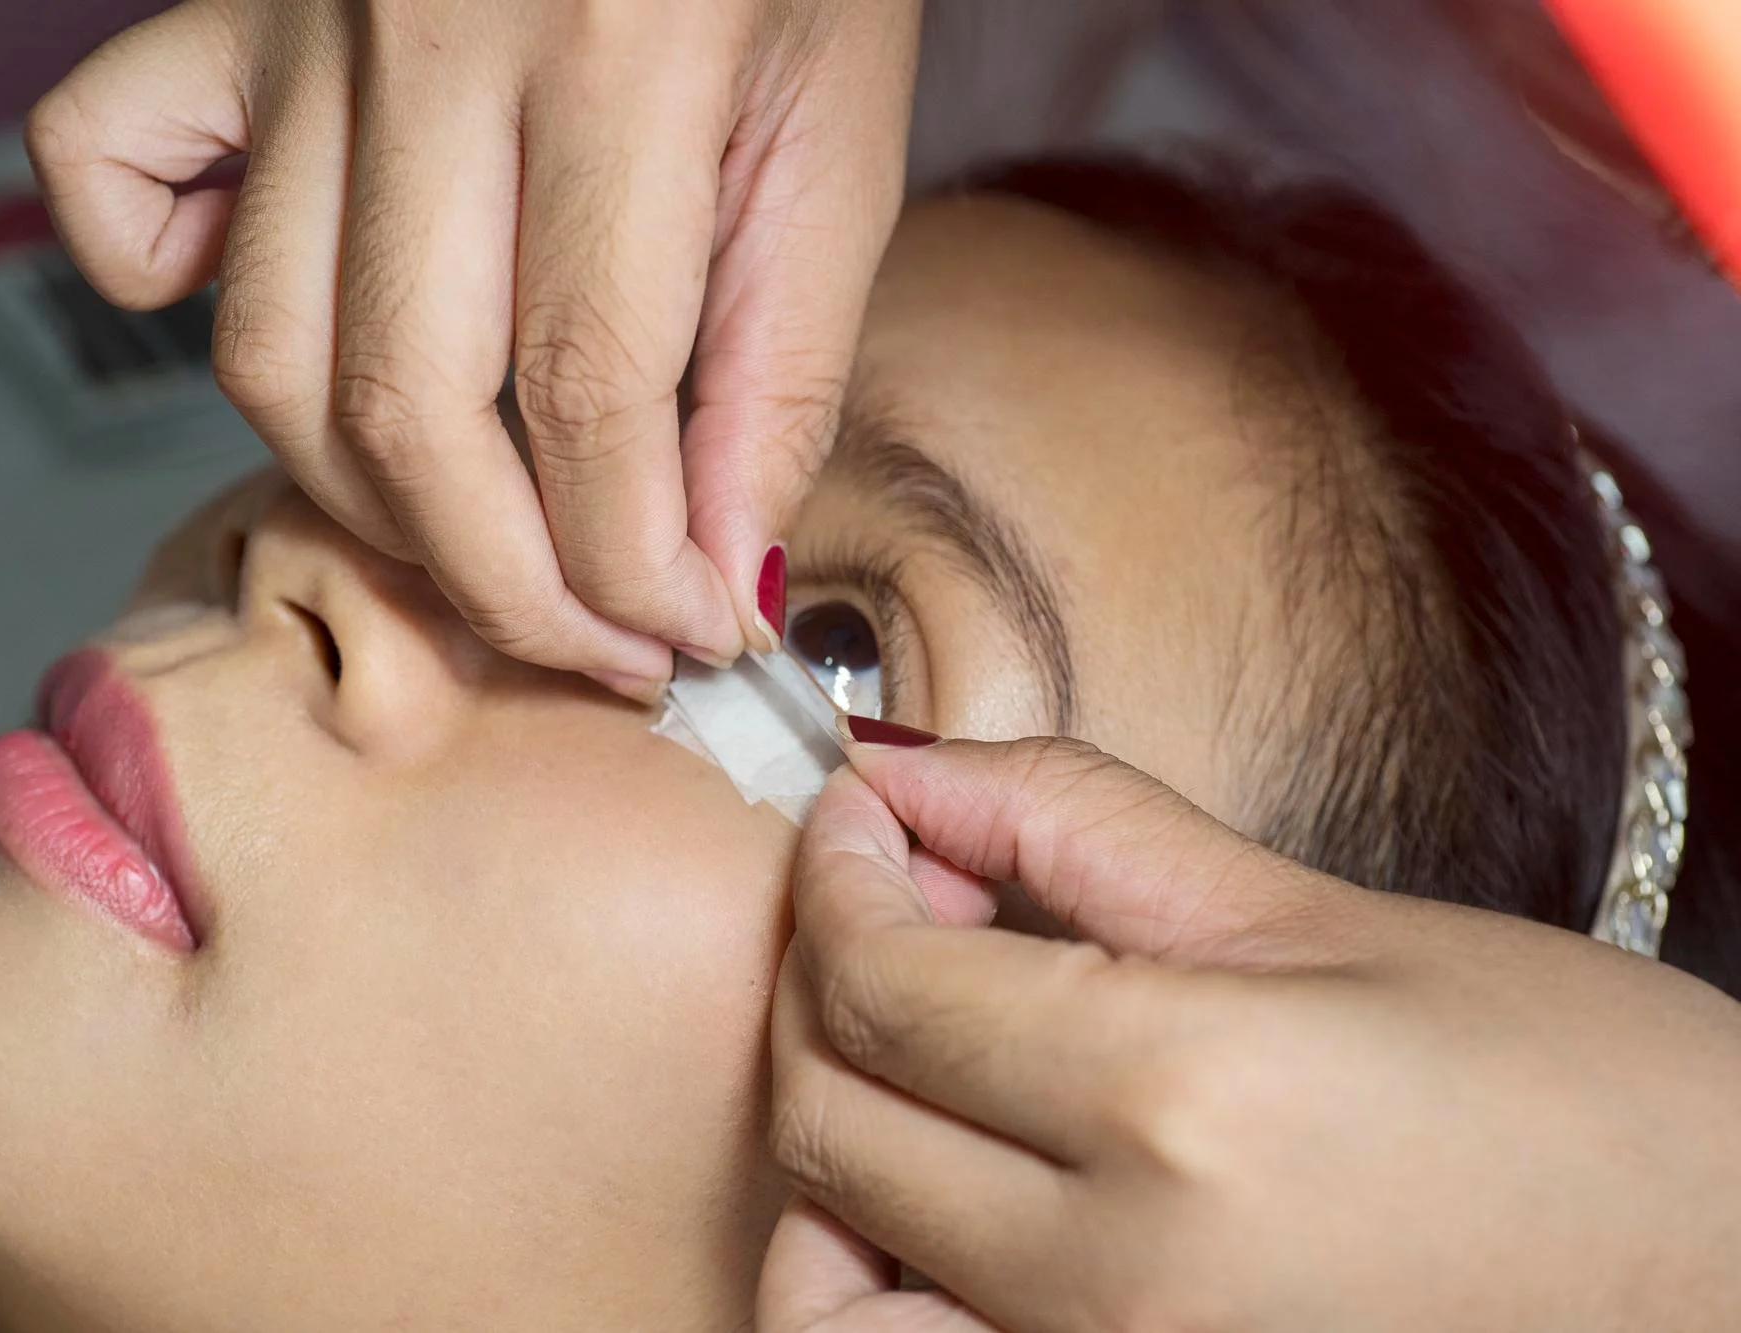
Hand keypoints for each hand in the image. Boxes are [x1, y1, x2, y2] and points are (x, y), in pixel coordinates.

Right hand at [25, 0, 919, 697]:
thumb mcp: (840, 131)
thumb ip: (781, 361)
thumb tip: (713, 575)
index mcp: (620, 50)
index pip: (591, 396)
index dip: (635, 565)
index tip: (689, 635)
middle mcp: (428, 36)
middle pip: (410, 409)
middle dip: (511, 583)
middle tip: (600, 642)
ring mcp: (303, 24)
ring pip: (267, 350)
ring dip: (372, 500)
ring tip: (485, 544)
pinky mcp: (229, 11)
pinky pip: (103, 166)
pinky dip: (149, 285)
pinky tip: (283, 338)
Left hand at [758, 735, 1740, 1331]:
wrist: (1733, 1294)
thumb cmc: (1593, 1114)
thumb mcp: (1337, 926)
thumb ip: (1089, 834)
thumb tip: (915, 774)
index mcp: (1179, 1103)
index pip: (882, 984)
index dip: (833, 878)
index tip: (855, 823)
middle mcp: (1120, 1281)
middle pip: (832, 1120)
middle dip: (821, 986)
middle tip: (884, 908)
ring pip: (827, 1291)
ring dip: (827, 1169)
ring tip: (909, 1081)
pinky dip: (880, 1297)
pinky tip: (947, 1220)